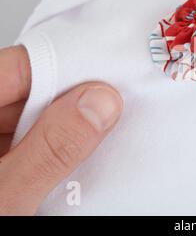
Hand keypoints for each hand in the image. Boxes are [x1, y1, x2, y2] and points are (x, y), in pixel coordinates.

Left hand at [0, 46, 122, 214]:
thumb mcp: (5, 200)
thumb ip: (51, 149)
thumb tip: (99, 103)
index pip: (17, 68)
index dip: (64, 67)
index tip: (107, 76)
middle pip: (31, 91)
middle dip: (74, 100)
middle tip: (112, 111)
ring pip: (38, 116)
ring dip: (71, 126)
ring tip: (100, 137)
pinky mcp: (3, 160)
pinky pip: (38, 141)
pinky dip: (62, 147)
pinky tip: (80, 158)